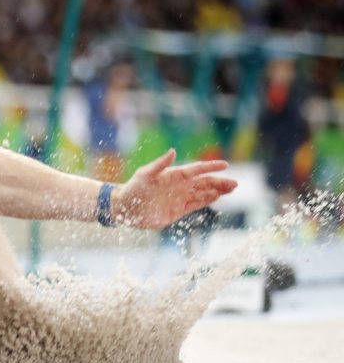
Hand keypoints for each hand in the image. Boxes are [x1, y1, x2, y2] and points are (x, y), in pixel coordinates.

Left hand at [111, 149, 236, 228]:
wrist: (126, 208)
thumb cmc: (134, 188)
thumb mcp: (145, 174)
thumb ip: (160, 163)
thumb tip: (173, 151)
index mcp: (173, 175)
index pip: (196, 169)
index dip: (210, 167)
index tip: (225, 165)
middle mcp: (179, 185)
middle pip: (204, 182)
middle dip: (219, 182)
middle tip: (235, 183)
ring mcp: (179, 198)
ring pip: (202, 193)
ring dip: (217, 191)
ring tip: (231, 188)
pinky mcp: (177, 211)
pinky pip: (195, 204)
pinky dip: (206, 201)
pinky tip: (217, 197)